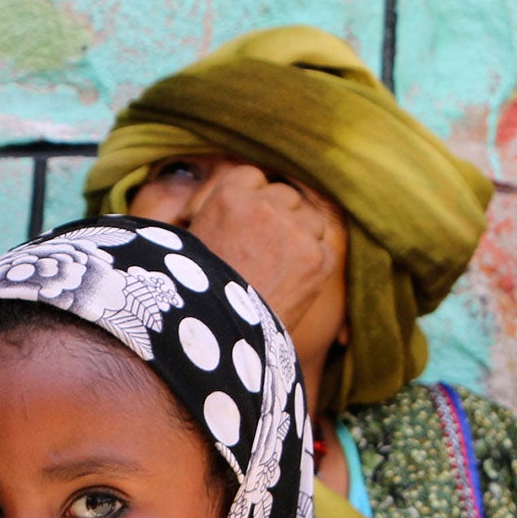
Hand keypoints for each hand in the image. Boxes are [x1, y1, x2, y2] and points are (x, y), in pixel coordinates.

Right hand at [184, 161, 347, 347]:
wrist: (215, 340)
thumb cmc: (195, 294)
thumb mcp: (191, 239)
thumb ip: (216, 209)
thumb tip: (240, 192)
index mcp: (228, 195)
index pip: (253, 177)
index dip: (250, 201)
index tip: (244, 225)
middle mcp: (264, 205)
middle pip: (286, 195)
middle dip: (277, 219)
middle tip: (262, 253)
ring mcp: (294, 230)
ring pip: (310, 218)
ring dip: (299, 238)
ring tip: (276, 271)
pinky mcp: (317, 258)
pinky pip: (325, 248)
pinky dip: (313, 265)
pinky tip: (289, 285)